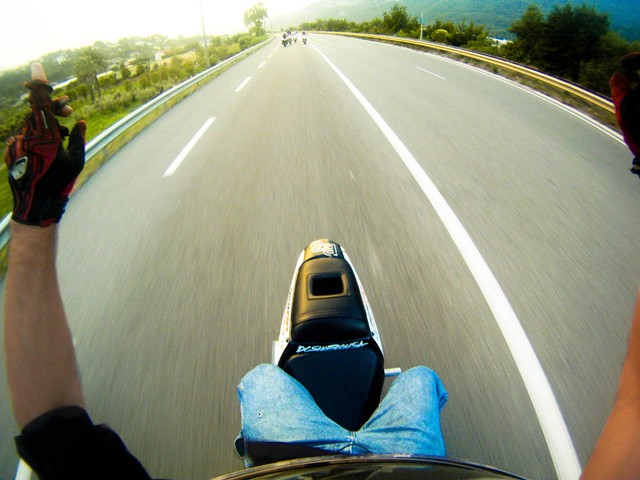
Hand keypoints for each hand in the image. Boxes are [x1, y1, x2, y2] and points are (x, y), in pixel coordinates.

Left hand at [3, 62, 85, 226]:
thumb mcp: (76, 161)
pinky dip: (37, 137)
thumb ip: (78, 138)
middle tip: (69, 109)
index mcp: (46, 136)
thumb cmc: (59, 183)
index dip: (40, 84)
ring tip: (60, 136)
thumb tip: (80, 122)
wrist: (34, 203)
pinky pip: (26, 136)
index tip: (36, 66)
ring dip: (46, 125)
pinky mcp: (11, 149)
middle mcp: (28, 136)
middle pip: (38, 112)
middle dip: (54, 108)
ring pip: (32, 124)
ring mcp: (17, 142)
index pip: (41, 103)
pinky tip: (47, 151)